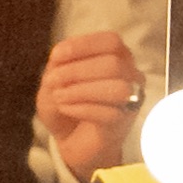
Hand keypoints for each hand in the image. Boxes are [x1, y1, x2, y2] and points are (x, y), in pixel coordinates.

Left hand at [37, 29, 142, 180]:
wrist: (73, 140)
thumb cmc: (67, 104)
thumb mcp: (54, 82)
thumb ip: (57, 66)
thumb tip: (59, 55)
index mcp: (115, 57)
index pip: (111, 41)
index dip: (83, 45)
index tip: (55, 56)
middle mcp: (130, 75)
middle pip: (113, 63)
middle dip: (77, 71)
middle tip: (52, 81)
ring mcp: (131, 99)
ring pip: (118, 88)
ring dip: (81, 90)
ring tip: (59, 97)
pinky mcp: (124, 122)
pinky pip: (110, 113)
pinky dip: (82, 109)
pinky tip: (66, 109)